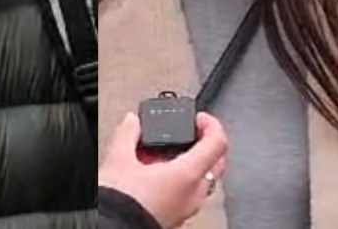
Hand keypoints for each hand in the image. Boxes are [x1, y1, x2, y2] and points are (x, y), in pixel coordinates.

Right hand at [99, 110, 229, 228]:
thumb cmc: (119, 205)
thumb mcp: (119, 160)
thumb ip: (129, 134)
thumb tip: (133, 122)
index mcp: (188, 175)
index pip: (218, 142)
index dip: (212, 124)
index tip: (199, 118)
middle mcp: (193, 194)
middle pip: (216, 162)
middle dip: (207, 144)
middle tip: (192, 132)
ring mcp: (186, 209)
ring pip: (204, 180)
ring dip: (195, 163)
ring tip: (171, 154)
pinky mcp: (176, 218)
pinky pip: (190, 195)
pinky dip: (183, 181)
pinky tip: (161, 177)